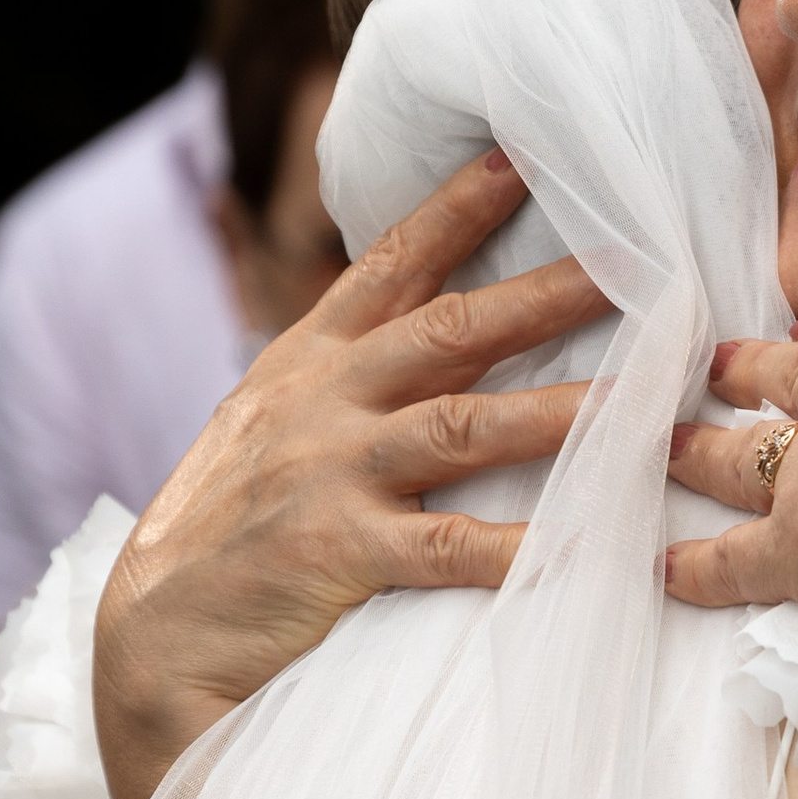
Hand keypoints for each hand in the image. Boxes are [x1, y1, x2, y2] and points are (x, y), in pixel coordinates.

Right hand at [93, 153, 607, 798]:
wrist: (150, 641)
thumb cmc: (228, 532)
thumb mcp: (271, 425)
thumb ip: (347, 377)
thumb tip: (440, 328)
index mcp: (308, 361)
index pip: (391, 262)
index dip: (458, 208)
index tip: (526, 156)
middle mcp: (323, 402)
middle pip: (453, 329)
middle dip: (550, 292)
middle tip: (636, 260)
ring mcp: (330, 473)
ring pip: (467, 425)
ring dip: (564, 410)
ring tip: (648, 398)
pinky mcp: (337, 554)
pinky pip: (447, 545)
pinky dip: (518, 544)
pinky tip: (584, 541)